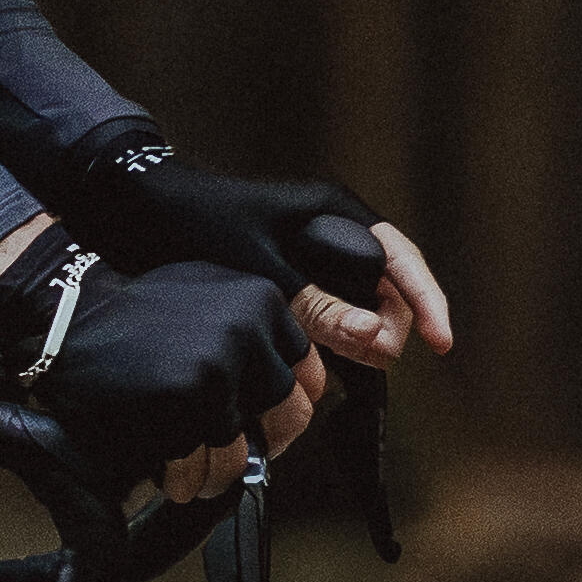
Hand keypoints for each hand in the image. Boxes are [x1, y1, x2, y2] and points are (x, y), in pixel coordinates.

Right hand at [33, 254, 331, 482]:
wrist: (71, 312)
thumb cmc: (138, 310)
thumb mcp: (214, 293)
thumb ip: (258, 331)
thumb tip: (294, 389)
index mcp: (264, 303)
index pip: (311, 377)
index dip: (288, 410)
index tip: (268, 426)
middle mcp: (249, 332)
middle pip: (288, 419)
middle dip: (263, 447)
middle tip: (235, 455)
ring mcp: (216, 368)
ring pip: (242, 455)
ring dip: (217, 475)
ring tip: (196, 475)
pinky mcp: (182, 403)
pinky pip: (197, 466)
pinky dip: (182, 479)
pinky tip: (168, 473)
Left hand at [70, 147, 462, 363]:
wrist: (140, 210)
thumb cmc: (200, 226)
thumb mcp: (263, 270)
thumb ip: (320, 307)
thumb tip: (381, 343)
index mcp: (334, 212)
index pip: (401, 258)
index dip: (426, 303)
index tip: (442, 344)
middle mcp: (331, 230)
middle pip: (385, 289)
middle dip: (386, 328)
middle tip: (369, 363)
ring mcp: (312, 254)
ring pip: (359, 305)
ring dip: (361, 338)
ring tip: (352, 371)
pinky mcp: (291, 278)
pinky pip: (330, 313)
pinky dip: (334, 339)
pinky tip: (329, 367)